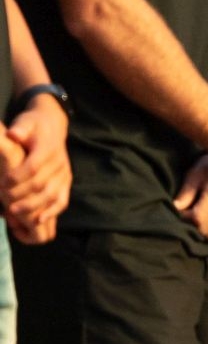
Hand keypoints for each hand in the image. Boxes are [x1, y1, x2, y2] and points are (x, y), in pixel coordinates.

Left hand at [3, 94, 69, 241]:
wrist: (52, 126)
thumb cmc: (33, 126)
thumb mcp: (25, 122)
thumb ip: (20, 129)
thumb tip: (13, 135)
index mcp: (48, 148)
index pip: (34, 166)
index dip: (17, 177)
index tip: (0, 184)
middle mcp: (59, 162)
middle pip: (41, 184)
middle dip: (20, 195)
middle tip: (2, 200)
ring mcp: (64, 174)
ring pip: (51, 195)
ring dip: (32, 206)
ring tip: (13, 212)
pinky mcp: (66, 182)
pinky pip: (62, 200)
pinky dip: (51, 212)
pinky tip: (38, 221)